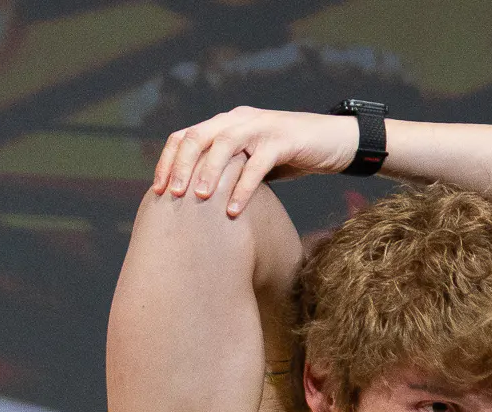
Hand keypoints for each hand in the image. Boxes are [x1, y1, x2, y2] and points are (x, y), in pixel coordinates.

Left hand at [152, 106, 359, 216]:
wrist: (333, 141)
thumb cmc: (290, 156)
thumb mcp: (253, 161)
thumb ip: (229, 170)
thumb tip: (200, 201)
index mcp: (225, 123)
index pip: (185, 136)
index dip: (168, 161)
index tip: (157, 190)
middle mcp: (238, 119)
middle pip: (198, 136)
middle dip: (181, 166)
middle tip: (172, 195)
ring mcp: (260, 127)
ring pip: (224, 144)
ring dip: (208, 172)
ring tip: (199, 199)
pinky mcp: (282, 140)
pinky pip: (257, 163)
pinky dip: (243, 187)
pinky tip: (235, 211)